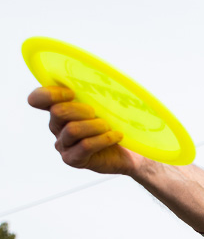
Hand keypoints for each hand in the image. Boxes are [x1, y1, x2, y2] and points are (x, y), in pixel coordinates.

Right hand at [28, 86, 144, 175]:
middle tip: (97, 113)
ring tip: (108, 126)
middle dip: (81, 109)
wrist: (129, 153)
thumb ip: (92, 94)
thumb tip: (96, 78)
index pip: (38, 99)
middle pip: (58, 112)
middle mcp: (56, 127)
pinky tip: (116, 136)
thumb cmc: (114, 126)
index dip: (51, 94)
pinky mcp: (73, 159)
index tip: (72, 93)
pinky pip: (85, 146)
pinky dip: (104, 139)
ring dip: (95, 125)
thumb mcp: (103, 106)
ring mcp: (63, 145)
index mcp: (58, 110)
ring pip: (72, 129)